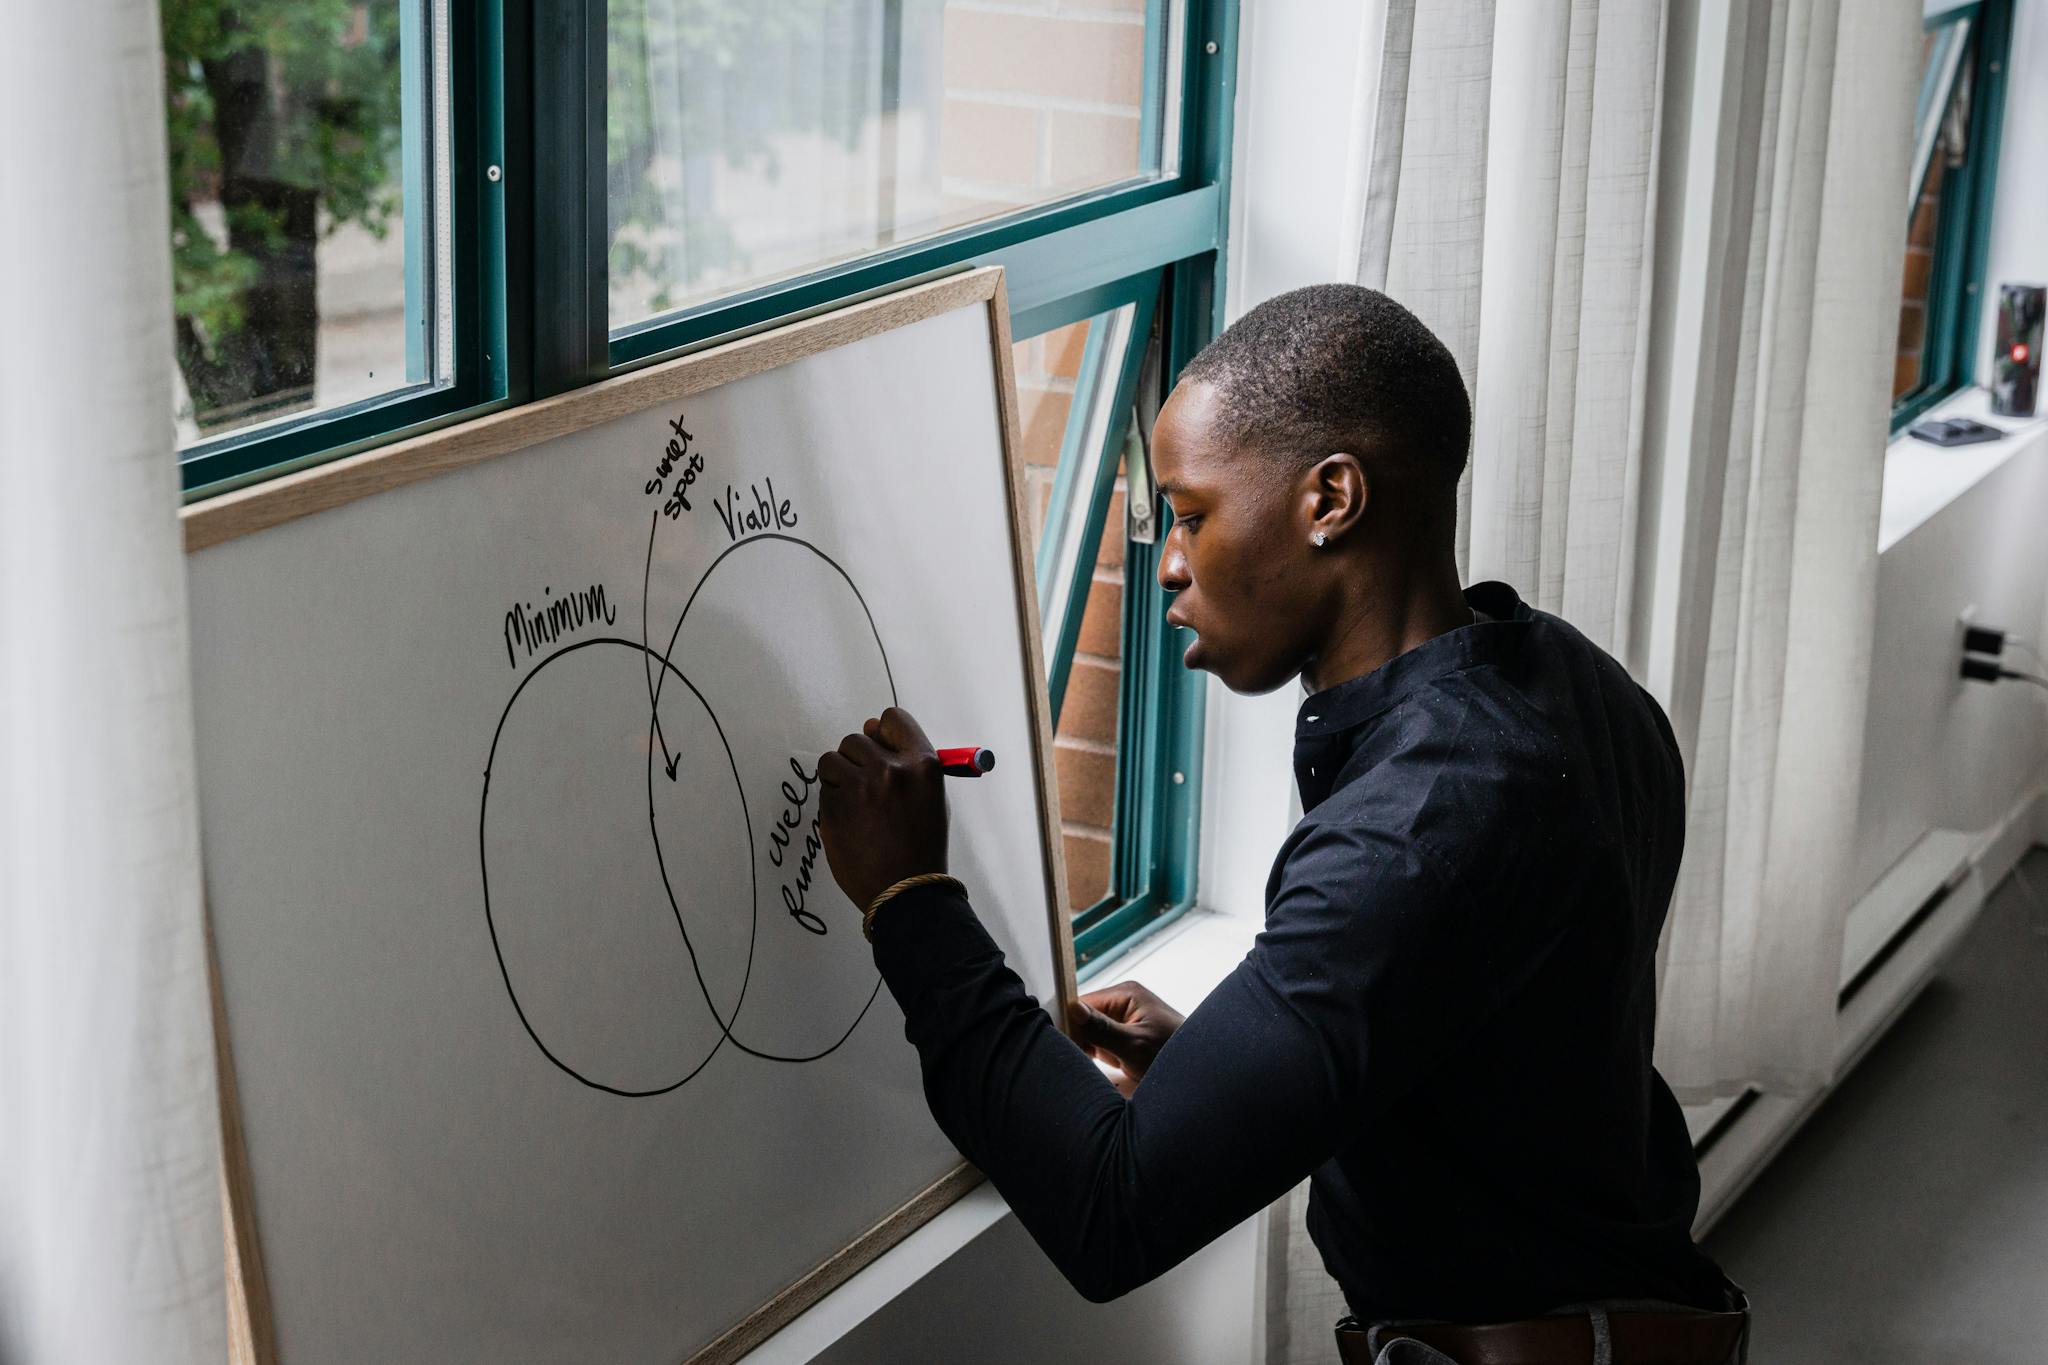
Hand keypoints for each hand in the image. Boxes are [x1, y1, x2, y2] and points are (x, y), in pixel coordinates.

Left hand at [817, 706, 949, 914]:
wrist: (906, 892)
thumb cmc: (922, 845)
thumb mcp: (931, 797)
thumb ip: (905, 761)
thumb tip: (869, 727)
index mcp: (922, 764)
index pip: (893, 718)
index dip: (882, 732)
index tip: (879, 747)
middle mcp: (891, 770)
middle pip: (857, 738)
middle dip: (857, 759)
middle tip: (866, 786)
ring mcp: (860, 789)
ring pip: (832, 760)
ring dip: (839, 777)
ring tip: (855, 804)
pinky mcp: (833, 809)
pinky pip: (824, 789)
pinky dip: (832, 801)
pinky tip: (850, 823)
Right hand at [1066, 981, 1184, 1097]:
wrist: (1200, 1073)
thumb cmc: (1175, 1055)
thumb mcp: (1135, 1045)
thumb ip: (1102, 1028)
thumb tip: (1072, 1009)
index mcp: (1125, 994)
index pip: (1083, 1003)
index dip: (1071, 1024)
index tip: (1065, 1044)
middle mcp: (1122, 1003)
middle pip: (1084, 1018)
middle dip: (1080, 1039)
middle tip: (1082, 1058)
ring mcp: (1123, 1022)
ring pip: (1090, 1033)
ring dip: (1088, 1050)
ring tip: (1093, 1063)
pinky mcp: (1124, 1039)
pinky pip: (1100, 1044)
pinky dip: (1097, 1056)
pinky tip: (1099, 1066)